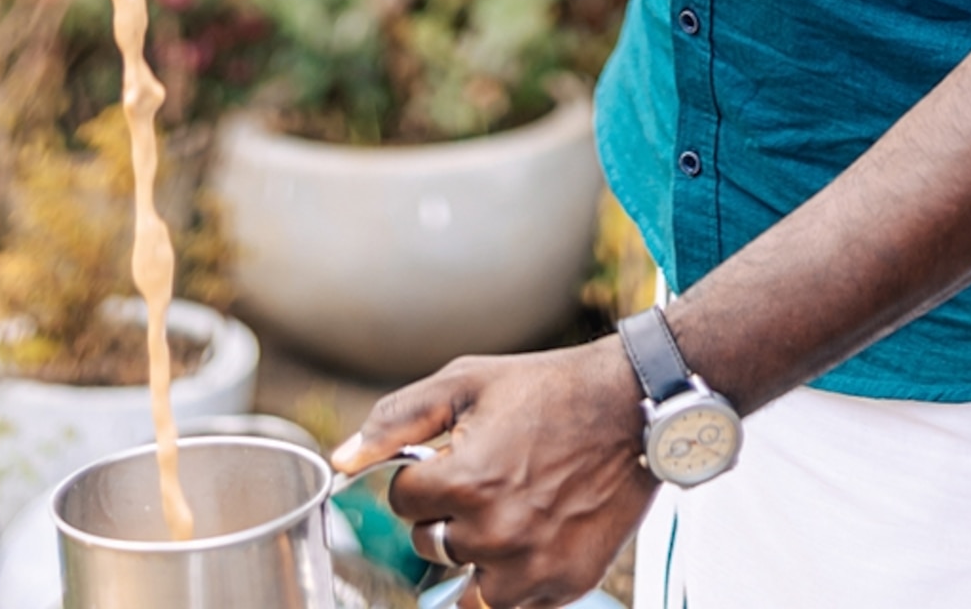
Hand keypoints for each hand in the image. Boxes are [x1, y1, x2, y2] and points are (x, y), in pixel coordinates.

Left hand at [332, 338, 652, 608]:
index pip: (403, 501)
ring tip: (509, 506)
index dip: (423, 474)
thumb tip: (340, 461)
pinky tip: (531, 532)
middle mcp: (493, 533)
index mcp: (465, 480)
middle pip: (430, 543)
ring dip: (475, 549)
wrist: (630, 410)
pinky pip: (509, 603)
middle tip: (489, 475)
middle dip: (447, 512)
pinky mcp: (561, 588)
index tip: (453, 455)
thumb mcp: (467, 383)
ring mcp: (529, 568)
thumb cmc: (544, 389)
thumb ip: (395, 420)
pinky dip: (510, 576)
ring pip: (465, 582)